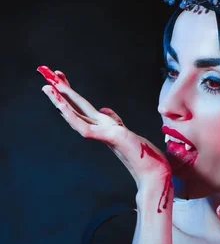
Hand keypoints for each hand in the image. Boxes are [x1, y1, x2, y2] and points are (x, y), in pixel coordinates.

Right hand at [37, 66, 171, 190]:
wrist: (151, 171)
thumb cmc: (140, 154)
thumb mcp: (123, 130)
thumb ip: (112, 119)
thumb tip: (104, 110)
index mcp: (101, 124)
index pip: (81, 104)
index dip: (70, 89)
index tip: (59, 74)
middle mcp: (98, 129)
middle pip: (75, 106)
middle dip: (60, 90)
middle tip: (45, 73)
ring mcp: (101, 134)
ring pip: (75, 116)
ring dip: (60, 102)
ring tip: (48, 88)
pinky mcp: (108, 138)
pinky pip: (84, 127)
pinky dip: (72, 117)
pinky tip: (62, 107)